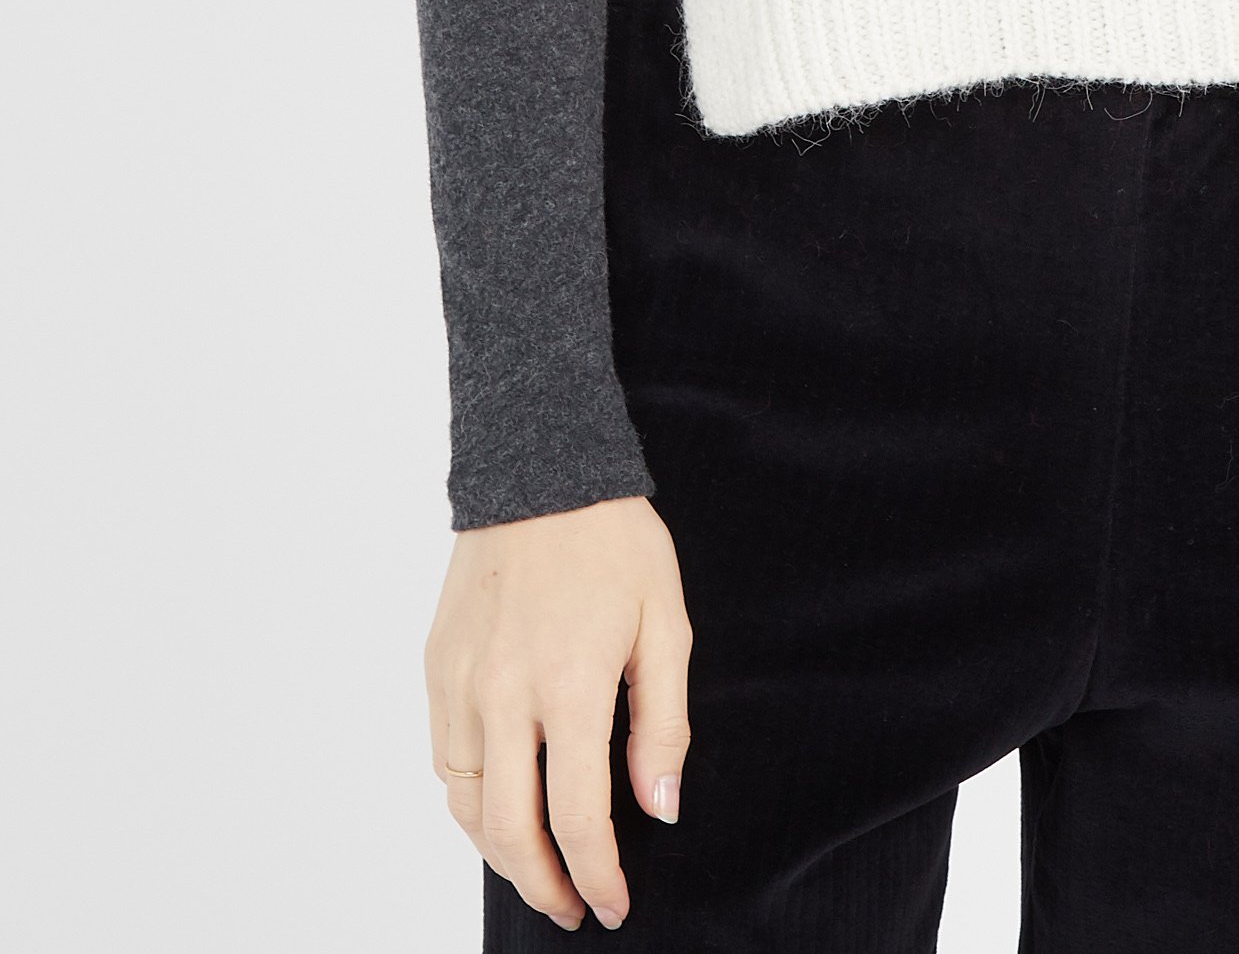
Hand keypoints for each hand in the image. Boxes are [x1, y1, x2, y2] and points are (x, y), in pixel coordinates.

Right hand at [424, 493, 691, 933]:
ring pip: (464, 804)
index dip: (598, 875)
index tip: (613, 904)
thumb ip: (663, 722)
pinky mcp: (436, 667)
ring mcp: (460, 683)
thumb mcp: (666, 621)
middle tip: (574, 907)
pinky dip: (469, 801)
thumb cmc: (613, 540)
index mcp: (568, 683)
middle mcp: (503, 694)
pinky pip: (444, 760)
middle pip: (509, 829)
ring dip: (501, 852)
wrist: (541, 466)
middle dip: (544, 885)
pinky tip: (500, 806)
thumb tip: (661, 807)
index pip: (576, 816)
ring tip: (540, 870)